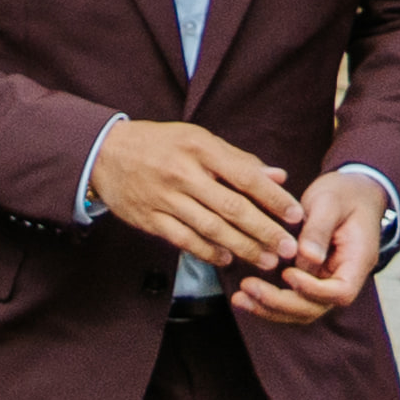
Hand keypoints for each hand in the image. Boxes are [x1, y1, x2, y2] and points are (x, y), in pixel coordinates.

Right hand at [92, 114, 302, 278]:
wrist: (103, 152)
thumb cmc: (159, 144)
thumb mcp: (198, 139)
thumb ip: (238, 159)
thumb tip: (278, 177)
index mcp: (199, 149)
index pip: (245, 176)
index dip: (273, 198)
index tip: (295, 216)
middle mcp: (182, 174)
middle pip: (231, 208)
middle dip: (264, 231)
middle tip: (288, 249)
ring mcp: (163, 198)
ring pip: (210, 228)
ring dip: (242, 247)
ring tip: (265, 259)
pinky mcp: (148, 218)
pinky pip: (183, 239)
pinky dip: (207, 252)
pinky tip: (227, 259)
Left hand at [235, 168, 389, 324]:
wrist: (351, 192)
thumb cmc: (344, 194)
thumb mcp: (331, 202)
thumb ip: (319, 229)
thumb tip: (308, 257)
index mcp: (357, 260)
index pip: (340, 291)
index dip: (312, 289)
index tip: (287, 273)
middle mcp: (343, 276)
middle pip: (316, 307)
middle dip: (281, 303)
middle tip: (248, 287)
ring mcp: (326, 281)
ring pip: (301, 309)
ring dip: (270, 308)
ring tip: (239, 297)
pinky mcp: (310, 278)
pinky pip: (292, 298)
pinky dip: (268, 301)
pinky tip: (243, 295)